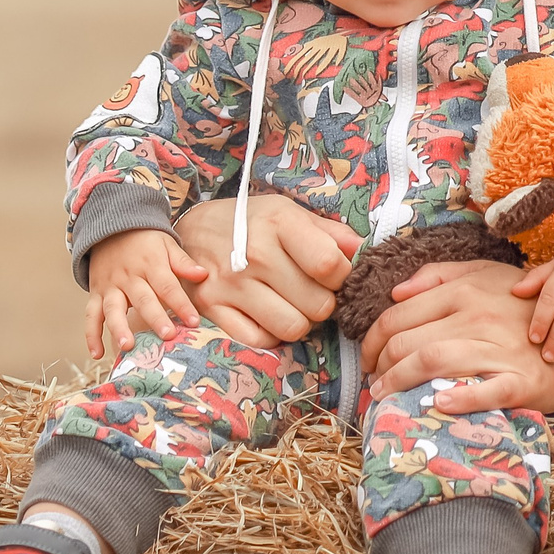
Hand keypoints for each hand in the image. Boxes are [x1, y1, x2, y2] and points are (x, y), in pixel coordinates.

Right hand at [83, 229, 205, 361]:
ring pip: (113, 308)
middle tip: (167, 336)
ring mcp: (110, 286)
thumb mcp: (166, 244)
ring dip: (119, 328)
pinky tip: (97, 353)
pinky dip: (91, 334)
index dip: (181, 304)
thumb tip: (203, 274)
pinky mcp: (96, 294)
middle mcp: (129, 277)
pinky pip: (91, 315)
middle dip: (155, 318)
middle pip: (143, 299)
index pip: (167, 286)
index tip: (194, 321)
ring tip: (127, 346)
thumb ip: (182, 262)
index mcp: (150, 264)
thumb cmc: (144, 242)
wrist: (110, 228)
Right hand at [173, 195, 359, 346]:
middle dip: (322, 302)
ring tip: (290, 304)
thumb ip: (329, 232)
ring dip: (300, 321)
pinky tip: (267, 314)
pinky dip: (270, 334)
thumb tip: (362, 251)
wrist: (190, 230)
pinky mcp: (213, 308)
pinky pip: (261, 340)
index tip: (330, 273)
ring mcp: (231, 284)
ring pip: (293, 328)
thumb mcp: (287, 213)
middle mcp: (254, 254)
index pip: (330, 265)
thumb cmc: (249, 222)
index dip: (341, 276)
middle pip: (318, 305)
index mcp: (278, 224)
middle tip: (309, 291)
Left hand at [358, 259, 553, 412]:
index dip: (373, 340)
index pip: (399, 316)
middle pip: (408, 342)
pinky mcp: (521, 381)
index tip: (367, 359)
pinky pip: (484, 391)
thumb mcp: (484, 275)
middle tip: (372, 383)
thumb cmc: (521, 307)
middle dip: (380, 366)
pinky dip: (457, 400)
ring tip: (384, 397)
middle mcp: (477, 317)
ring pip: (433, 362)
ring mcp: (499, 349)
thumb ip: (438, 276)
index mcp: (464, 291)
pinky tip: (436, 405)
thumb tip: (396, 291)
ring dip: (399, 383)